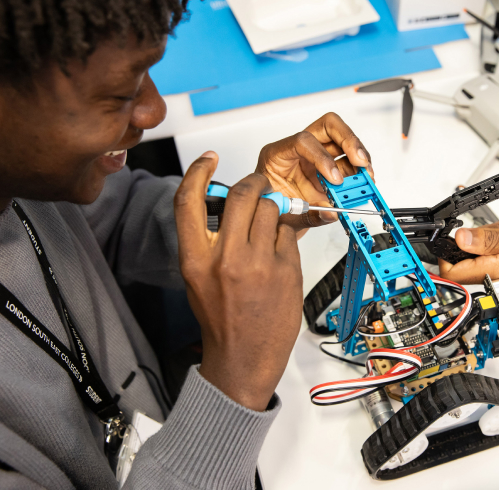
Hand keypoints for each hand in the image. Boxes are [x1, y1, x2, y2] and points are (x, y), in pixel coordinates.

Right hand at [174, 152, 302, 410]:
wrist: (243, 358)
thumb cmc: (220, 319)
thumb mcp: (198, 278)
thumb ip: (207, 240)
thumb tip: (224, 205)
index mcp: (195, 259)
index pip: (188, 201)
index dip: (197, 172)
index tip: (208, 159)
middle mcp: (226, 258)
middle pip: (242, 195)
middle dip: (253, 183)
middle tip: (258, 185)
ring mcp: (260, 264)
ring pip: (272, 209)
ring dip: (272, 210)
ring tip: (269, 228)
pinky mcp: (288, 270)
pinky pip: (290, 233)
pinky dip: (286, 235)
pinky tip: (279, 252)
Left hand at [255, 112, 373, 236]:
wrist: (274, 218)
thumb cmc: (272, 211)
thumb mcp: (285, 216)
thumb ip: (309, 215)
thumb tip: (332, 212)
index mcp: (277, 156)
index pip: (303, 141)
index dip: (322, 157)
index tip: (335, 178)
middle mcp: (299, 151)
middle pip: (329, 127)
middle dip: (349, 142)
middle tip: (361, 161)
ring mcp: (315, 156)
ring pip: (344, 141)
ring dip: (359, 159)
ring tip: (367, 178)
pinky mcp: (329, 167)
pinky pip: (349, 162)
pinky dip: (359, 173)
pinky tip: (363, 184)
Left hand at [438, 222, 498, 307]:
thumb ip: (489, 238)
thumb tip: (459, 238)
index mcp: (494, 271)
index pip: (450, 273)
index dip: (443, 253)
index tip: (449, 234)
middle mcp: (495, 280)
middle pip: (463, 263)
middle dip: (472, 241)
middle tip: (494, 229)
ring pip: (479, 259)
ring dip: (489, 242)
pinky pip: (494, 260)